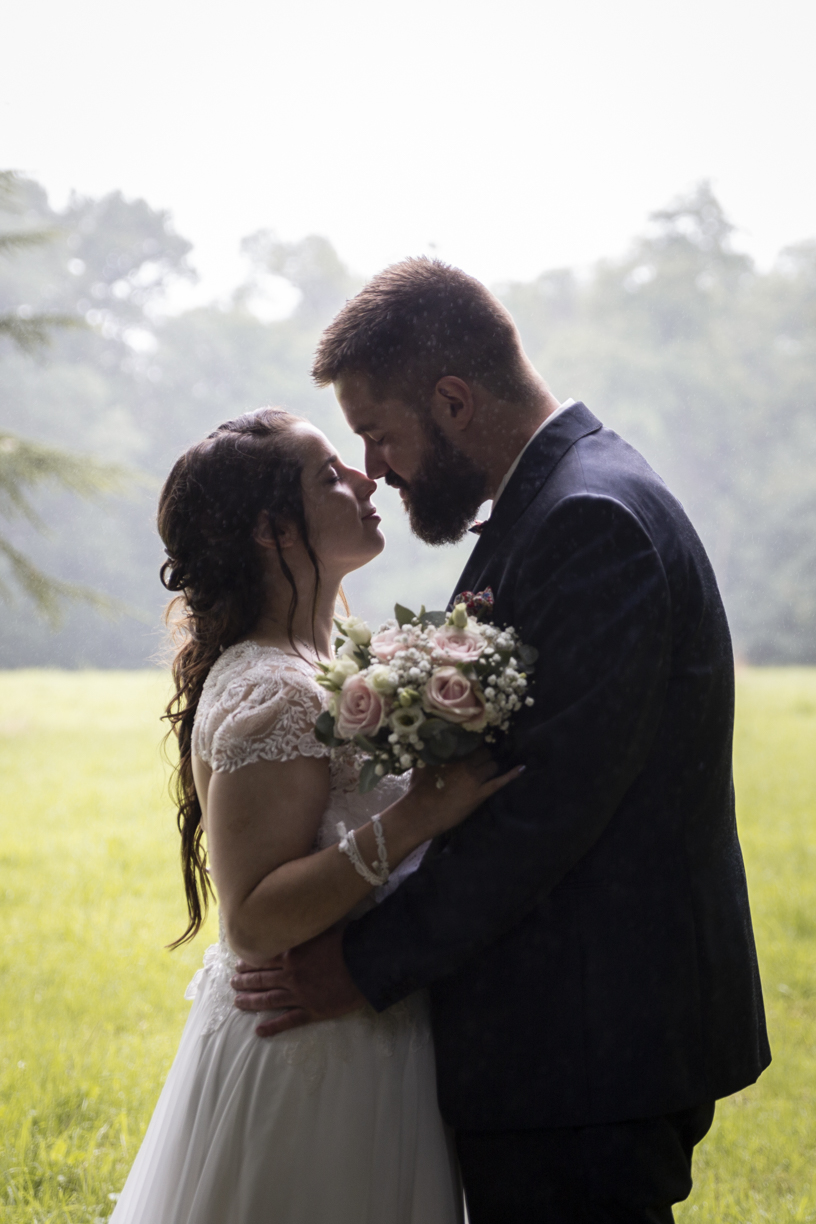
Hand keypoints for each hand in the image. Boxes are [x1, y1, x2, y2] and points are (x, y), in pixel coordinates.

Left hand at [231, 925, 365, 1037]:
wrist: (365, 965)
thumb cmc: (346, 942)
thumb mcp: (322, 929)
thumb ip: (305, 930)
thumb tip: (293, 920)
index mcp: (292, 954)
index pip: (263, 960)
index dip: (249, 963)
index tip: (238, 965)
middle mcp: (291, 975)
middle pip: (261, 980)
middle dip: (244, 982)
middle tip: (232, 983)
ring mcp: (300, 995)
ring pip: (268, 1000)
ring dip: (250, 1002)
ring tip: (237, 1002)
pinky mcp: (312, 1011)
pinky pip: (288, 1021)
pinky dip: (272, 1027)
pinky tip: (259, 1031)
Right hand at [403, 751, 524, 838]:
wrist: (419, 814)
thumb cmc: (416, 790)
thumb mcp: (421, 765)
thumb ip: (429, 752)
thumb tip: (429, 741)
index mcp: (451, 754)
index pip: (471, 742)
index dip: (475, 742)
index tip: (476, 742)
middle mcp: (465, 763)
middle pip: (484, 752)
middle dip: (484, 755)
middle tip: (481, 759)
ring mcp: (474, 779)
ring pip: (492, 765)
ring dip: (491, 766)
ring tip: (488, 770)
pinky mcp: (479, 794)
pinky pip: (499, 782)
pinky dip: (511, 775)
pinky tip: (521, 768)